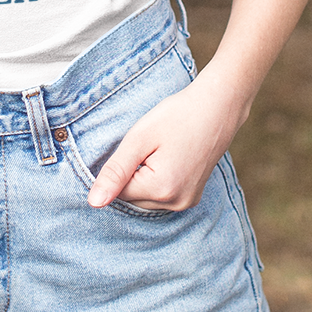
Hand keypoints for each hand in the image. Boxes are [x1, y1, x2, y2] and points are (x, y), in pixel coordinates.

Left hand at [86, 73, 245, 211]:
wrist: (217, 108)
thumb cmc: (177, 116)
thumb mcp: (139, 139)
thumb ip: (115, 172)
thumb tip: (93, 203)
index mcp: (161, 189)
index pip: (118, 192)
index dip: (121, 167)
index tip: (137, 147)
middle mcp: (176, 203)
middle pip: (132, 198)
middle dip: (132, 175)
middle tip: (150, 147)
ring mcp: (186, 203)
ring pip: (145, 199)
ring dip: (144, 179)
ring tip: (161, 152)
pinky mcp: (192, 198)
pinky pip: (161, 196)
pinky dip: (157, 181)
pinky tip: (168, 159)